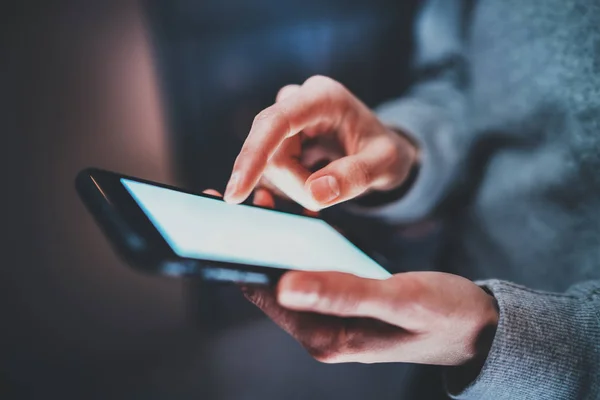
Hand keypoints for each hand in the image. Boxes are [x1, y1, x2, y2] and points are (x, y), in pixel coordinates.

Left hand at [203, 189, 496, 370]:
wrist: (476, 329)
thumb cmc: (443, 314)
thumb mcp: (399, 298)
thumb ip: (343, 293)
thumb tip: (284, 284)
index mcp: (326, 335)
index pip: (264, 294)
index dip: (239, 256)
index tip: (219, 218)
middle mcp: (319, 332)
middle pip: (269, 285)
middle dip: (254, 242)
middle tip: (245, 198)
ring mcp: (329, 321)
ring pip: (286, 277)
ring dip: (276, 242)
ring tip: (267, 202)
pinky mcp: (340, 307)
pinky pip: (307, 275)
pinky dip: (298, 247)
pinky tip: (299, 221)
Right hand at [223, 75, 417, 210]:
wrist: (382, 150)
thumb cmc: (386, 152)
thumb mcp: (385, 164)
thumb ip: (355, 176)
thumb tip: (314, 192)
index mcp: (323, 96)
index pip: (275, 123)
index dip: (252, 156)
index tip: (236, 193)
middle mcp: (298, 101)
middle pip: (271, 152)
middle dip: (294, 185)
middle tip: (326, 200)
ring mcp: (286, 121)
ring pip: (269, 166)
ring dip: (295, 189)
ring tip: (330, 187)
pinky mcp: (279, 140)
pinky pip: (270, 172)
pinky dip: (288, 190)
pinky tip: (312, 192)